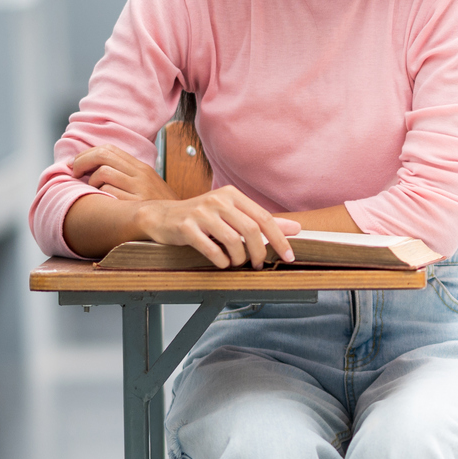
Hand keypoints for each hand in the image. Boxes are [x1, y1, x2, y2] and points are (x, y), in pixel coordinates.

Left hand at [70, 145, 175, 202]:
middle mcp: (141, 174)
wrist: (180, 222)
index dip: (87, 154)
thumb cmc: (158, 208)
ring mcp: (140, 188)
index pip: (109, 149)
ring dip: (92, 182)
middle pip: (103, 156)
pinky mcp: (137, 203)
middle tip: (74, 173)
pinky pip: (109, 193)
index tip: (76, 164)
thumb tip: (94, 170)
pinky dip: (101, 196)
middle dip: (81, 162)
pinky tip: (105, 203)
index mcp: (141, 167)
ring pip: (103, 173)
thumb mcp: (146, 185)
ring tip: (94, 191)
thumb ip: (125, 175)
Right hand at [135, 189, 301, 268]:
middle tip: (258, 264)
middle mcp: (217, 200)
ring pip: (232, 241)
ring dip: (239, 258)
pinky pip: (211, 249)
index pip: (264, 217)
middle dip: (259, 252)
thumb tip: (297, 228)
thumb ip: (262, 221)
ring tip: (237, 262)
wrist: (161, 217)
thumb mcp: (232, 215)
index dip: (279, 239)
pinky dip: (221, 261)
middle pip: (251, 230)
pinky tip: (221, 262)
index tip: (288, 256)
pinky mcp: (185, 227)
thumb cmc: (201, 218)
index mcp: (231, 195)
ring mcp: (200, 213)